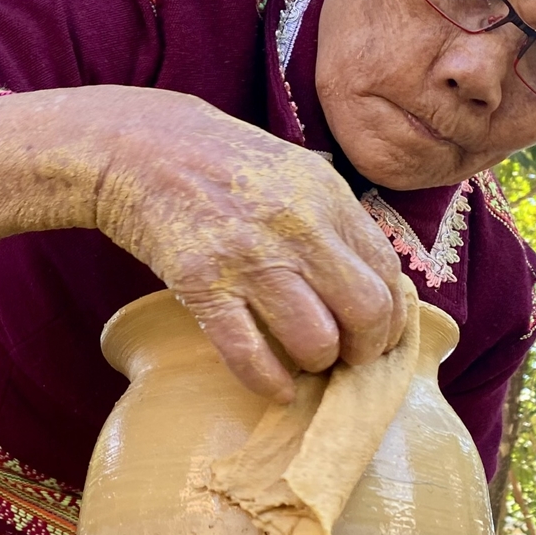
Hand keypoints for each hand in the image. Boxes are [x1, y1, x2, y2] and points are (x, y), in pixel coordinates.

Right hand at [95, 89, 406, 401]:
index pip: (388, 272)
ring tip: (307, 361)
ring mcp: (249, 258)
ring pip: (316, 342)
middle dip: (366, 349)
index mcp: (326, 196)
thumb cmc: (224, 163)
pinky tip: (276, 388)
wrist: (142, 146)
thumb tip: (375, 279)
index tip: (380, 334)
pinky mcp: (202, 285)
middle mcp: (297, 228)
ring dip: (317, 364)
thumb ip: (335, 219)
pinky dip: (270, 383)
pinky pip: (250, 356)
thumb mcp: (295, 171)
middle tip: (350, 356)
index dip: (393, 315)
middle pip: (366, 313)